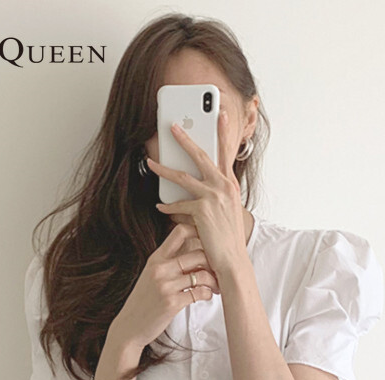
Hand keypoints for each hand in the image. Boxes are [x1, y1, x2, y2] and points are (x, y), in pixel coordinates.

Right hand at [112, 222, 219, 349]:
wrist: (129, 328)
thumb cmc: (144, 302)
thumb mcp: (151, 276)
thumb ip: (169, 263)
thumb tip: (196, 252)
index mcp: (155, 259)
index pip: (179, 232)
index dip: (198, 231)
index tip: (209, 243)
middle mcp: (160, 269)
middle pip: (199, 253)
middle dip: (214, 263)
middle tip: (218, 273)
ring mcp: (166, 286)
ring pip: (203, 274)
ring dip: (214, 282)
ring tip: (214, 288)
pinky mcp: (172, 303)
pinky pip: (200, 293)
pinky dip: (208, 294)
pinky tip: (206, 297)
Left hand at [147, 109, 248, 277]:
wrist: (233, 260)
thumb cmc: (229, 239)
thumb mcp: (228, 211)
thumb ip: (217, 195)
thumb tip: (199, 186)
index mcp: (230, 185)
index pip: (226, 152)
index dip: (223, 131)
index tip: (221, 114)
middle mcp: (224, 187)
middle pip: (201, 156)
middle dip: (185, 139)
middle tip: (171, 126)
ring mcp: (213, 197)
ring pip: (183, 176)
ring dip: (164, 168)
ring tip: (150, 162)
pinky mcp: (202, 210)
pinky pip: (179, 204)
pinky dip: (168, 207)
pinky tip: (160, 207)